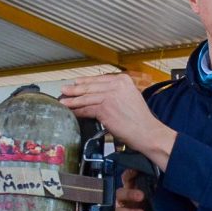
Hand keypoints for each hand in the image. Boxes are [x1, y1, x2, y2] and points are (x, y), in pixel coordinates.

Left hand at [60, 74, 176, 169]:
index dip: (85, 81)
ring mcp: (109, 96)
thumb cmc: (140, 119)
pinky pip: (87, 109)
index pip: (99, 79)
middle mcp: (116, 85)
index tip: (77, 82)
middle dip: (75, 89)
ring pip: (86, 98)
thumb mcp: (130, 97)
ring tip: (64, 102)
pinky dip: (78, 111)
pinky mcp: (104, 109)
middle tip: (65, 90)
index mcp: (123, 80)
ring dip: (73, 101)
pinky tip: (72, 112)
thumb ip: (116, 92)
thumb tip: (99, 94)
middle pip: (90, 87)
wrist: (147, 131)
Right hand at [112, 168, 148, 210]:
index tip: (136, 171)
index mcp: (128, 191)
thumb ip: (151, 190)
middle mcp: (120, 201)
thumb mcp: (147, 199)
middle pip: (120, 194)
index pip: (126, 179)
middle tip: (141, 196)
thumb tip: (160, 180)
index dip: (129, 174)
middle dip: (130, 194)